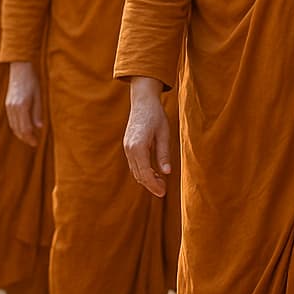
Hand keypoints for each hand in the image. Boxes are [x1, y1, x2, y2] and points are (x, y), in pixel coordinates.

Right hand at [4, 61, 44, 145]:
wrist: (20, 68)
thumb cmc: (32, 80)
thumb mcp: (38, 96)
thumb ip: (37, 112)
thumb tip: (39, 127)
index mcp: (22, 106)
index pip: (25, 128)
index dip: (31, 138)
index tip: (36, 143)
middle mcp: (13, 108)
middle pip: (18, 129)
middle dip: (25, 138)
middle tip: (33, 143)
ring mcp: (8, 106)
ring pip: (13, 126)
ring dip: (20, 134)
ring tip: (29, 137)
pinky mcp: (7, 104)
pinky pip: (11, 120)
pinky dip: (16, 127)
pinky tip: (22, 128)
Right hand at [122, 77, 170, 198]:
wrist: (143, 101)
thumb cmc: (156, 115)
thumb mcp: (164, 134)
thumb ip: (164, 154)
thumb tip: (167, 173)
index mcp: (138, 146)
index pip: (145, 173)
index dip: (154, 185)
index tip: (163, 193)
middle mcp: (129, 149)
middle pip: (139, 174)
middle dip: (151, 184)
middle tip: (164, 190)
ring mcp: (127, 147)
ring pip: (135, 171)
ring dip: (146, 179)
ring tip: (161, 181)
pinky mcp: (128, 146)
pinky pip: (134, 164)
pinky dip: (143, 171)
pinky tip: (153, 171)